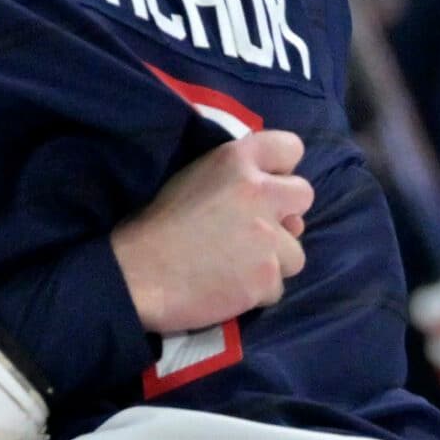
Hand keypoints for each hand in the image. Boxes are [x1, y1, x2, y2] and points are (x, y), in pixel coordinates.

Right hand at [112, 130, 311, 332]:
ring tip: (236, 267)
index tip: (264, 187)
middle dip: (284, 214)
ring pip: (295, 251)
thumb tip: (277, 205)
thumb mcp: (192, 179)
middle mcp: (259, 192)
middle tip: (255, 231)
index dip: (281, 170)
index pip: (290, 146)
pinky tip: (228, 289)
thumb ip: (235, 180)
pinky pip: (276, 288)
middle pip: (304, 196)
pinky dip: (256, 292)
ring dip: (272, 261)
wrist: (135, 275)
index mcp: (236, 160)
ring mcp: (267, 237)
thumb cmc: (154, 225)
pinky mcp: (266, 278)